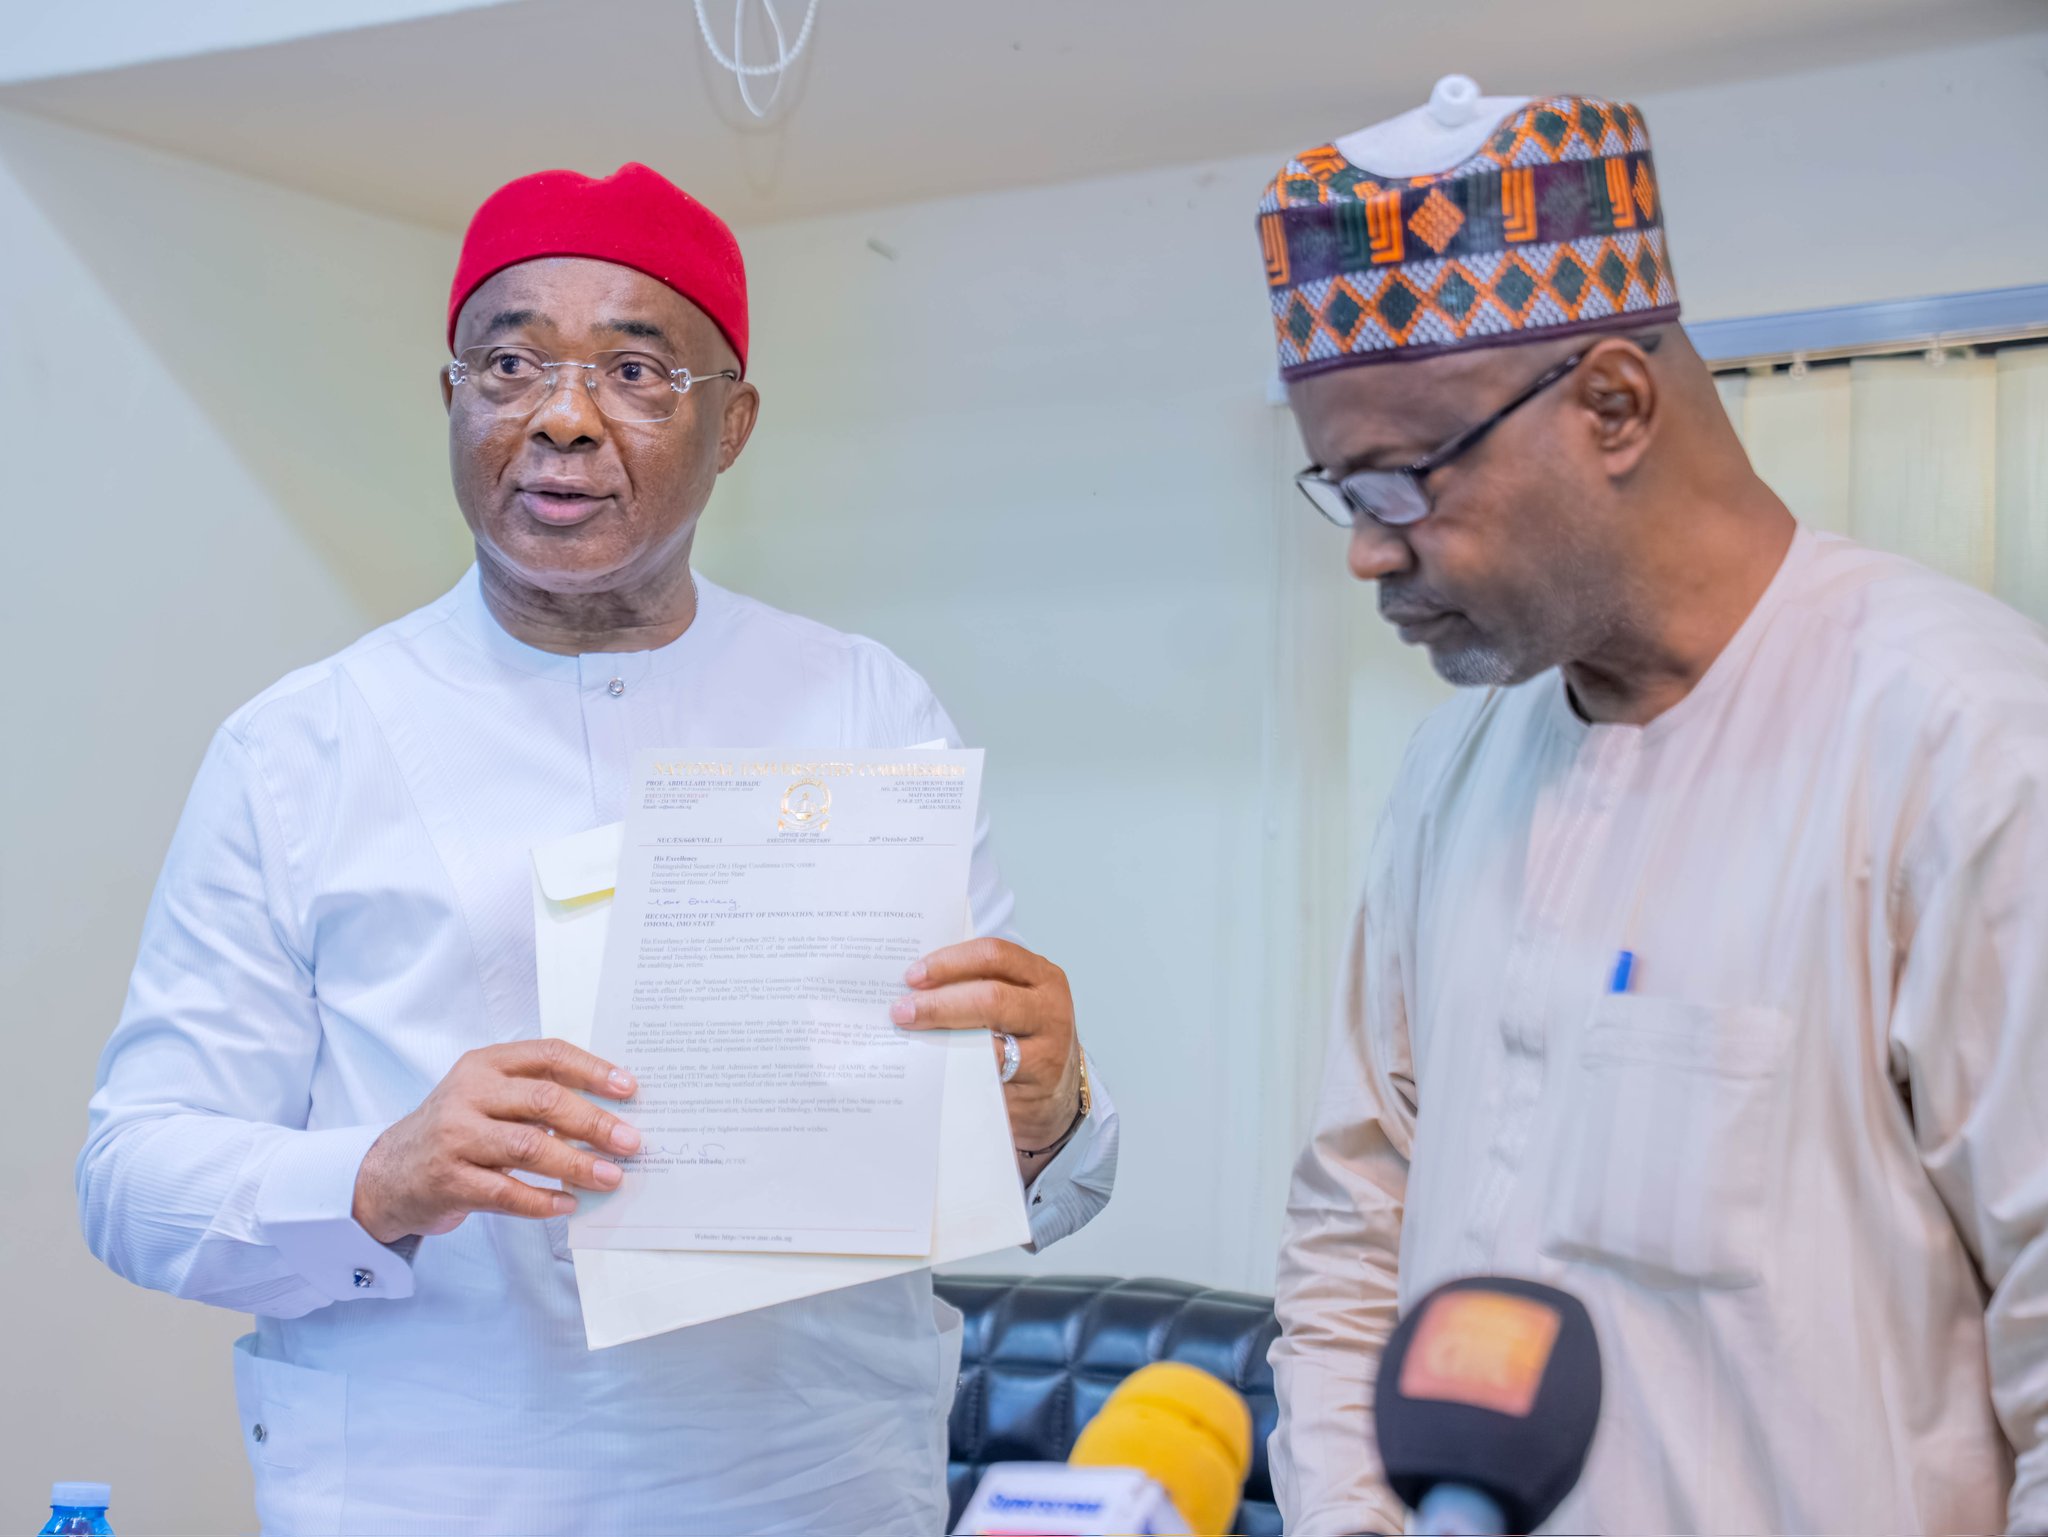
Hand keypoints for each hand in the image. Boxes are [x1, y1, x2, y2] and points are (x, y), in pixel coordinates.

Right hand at [352, 1039, 641, 1244]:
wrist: (388, 1174)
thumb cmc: (456, 1130)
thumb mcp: (486, 1096)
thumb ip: (535, 1094)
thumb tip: (608, 1111)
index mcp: (485, 1064)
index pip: (548, 1055)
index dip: (593, 1069)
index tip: (629, 1089)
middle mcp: (468, 1095)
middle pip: (544, 1101)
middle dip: (594, 1122)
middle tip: (630, 1142)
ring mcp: (455, 1138)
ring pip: (529, 1148)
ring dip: (577, 1164)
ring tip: (610, 1176)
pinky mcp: (449, 1181)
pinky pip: (507, 1193)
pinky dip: (543, 1201)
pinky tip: (568, 1203)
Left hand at [892, 938, 1082, 1158]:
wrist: (1058, 1086)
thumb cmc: (1025, 1031)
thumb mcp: (1015, 997)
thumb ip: (978, 984)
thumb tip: (915, 984)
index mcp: (1042, 976)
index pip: (994, 956)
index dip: (950, 962)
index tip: (913, 975)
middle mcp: (1050, 1009)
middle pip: (991, 998)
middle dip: (939, 1004)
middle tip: (902, 1010)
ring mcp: (1047, 1051)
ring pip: (990, 1043)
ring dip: (943, 1040)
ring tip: (911, 1037)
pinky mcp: (1034, 1088)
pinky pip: (989, 1078)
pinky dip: (957, 1071)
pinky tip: (932, 1067)